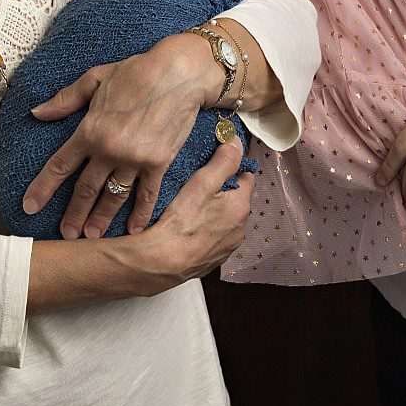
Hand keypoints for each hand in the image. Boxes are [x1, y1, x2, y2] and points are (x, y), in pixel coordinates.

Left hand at [22, 33, 215, 238]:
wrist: (180, 74)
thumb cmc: (136, 72)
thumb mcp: (95, 78)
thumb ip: (65, 99)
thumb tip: (37, 112)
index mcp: (90, 130)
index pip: (59, 165)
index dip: (42, 188)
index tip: (29, 207)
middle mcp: (110, 149)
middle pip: (86, 189)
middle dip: (73, 214)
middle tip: (66, 233)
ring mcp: (135, 159)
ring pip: (114, 197)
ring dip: (101, 219)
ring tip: (92, 236)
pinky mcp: (159, 163)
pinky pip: (147, 194)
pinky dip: (140, 214)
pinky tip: (133, 230)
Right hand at [124, 139, 255, 293]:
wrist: (160, 264)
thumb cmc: (180, 222)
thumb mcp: (202, 182)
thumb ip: (224, 160)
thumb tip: (236, 142)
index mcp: (241, 207)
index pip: (246, 176)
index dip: (231, 166)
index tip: (214, 163)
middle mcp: (240, 229)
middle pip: (235, 199)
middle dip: (221, 190)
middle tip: (198, 183)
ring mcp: (226, 247)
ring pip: (223, 219)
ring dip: (212, 212)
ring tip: (189, 207)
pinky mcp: (211, 260)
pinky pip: (212, 238)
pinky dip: (203, 231)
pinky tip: (187, 228)